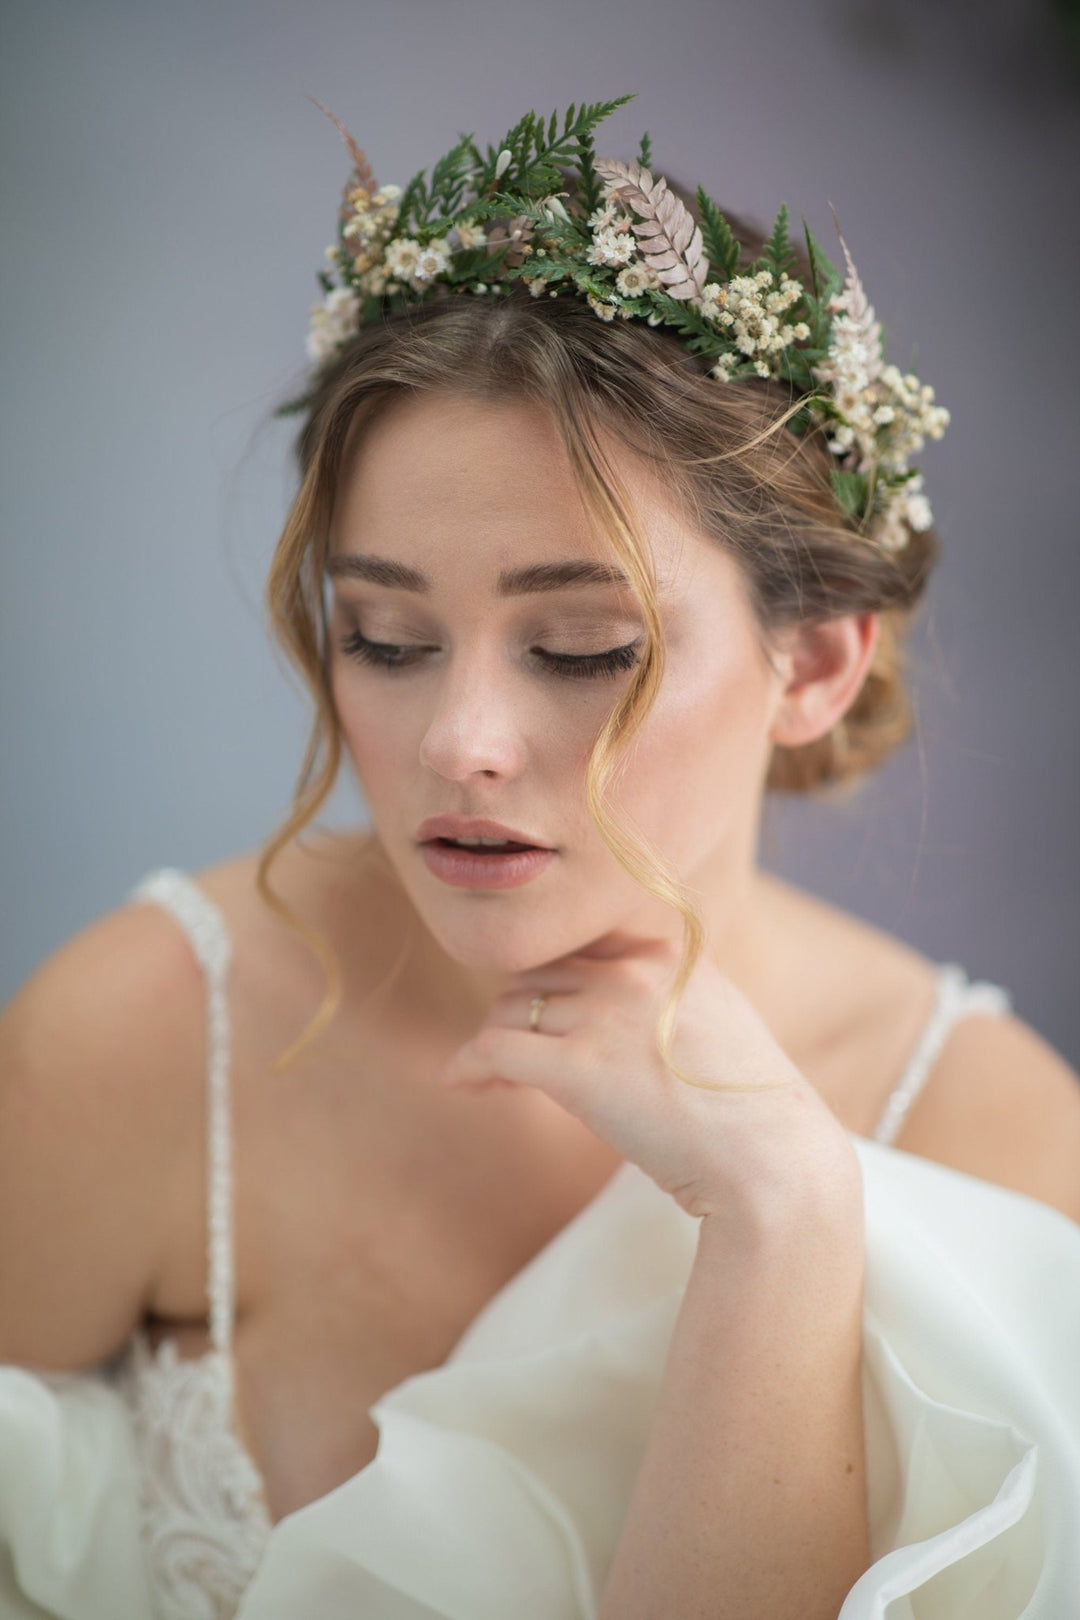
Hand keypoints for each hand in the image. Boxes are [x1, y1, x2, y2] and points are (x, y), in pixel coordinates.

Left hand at [434, 935, 859, 1220]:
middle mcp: (633, 972)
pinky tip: (459, 1084)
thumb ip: (668, 998)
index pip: (580, 948)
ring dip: (491, 1042)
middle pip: (536, 974)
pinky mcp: (578, 1067)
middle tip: (508, 1055)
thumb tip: (616, 1015)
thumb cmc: (749, 1113)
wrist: (773, 1162)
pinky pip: (494, 1050)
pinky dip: (468, 1065)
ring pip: (509, 1008)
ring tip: (488, 1079)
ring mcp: (605, 1015)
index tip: (544, 1017)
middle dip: (516, 1011)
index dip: (553, 982)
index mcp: (668, 955)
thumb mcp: (719, 1022)